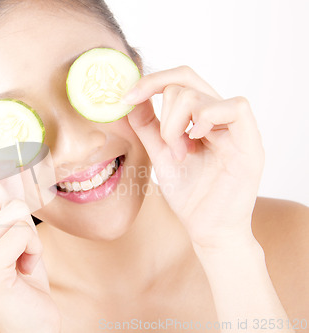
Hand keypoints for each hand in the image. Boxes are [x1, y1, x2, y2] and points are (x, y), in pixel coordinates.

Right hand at [0, 182, 60, 332]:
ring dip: (30, 236)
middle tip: (18, 243)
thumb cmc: (20, 278)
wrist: (30, 322)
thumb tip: (10, 171)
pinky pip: (21, 234)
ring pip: (13, 212)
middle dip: (18, 214)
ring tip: (22, 259)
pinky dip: (34, 249)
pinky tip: (24, 269)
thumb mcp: (10, 237)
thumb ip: (4, 208)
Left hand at [124, 66, 263, 249]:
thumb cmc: (189, 195)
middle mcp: (220, 117)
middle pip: (185, 81)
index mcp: (201, 118)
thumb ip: (148, 127)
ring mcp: (236, 128)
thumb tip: (132, 100)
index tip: (126, 97)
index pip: (179, 79)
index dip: (151, 81)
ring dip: (177, 125)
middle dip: (164, 112)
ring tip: (180, 154)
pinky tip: (197, 140)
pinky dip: (207, 118)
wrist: (207, 229)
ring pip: (199, 95)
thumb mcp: (160, 154)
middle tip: (166, 144)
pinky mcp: (251, 143)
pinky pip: (236, 107)